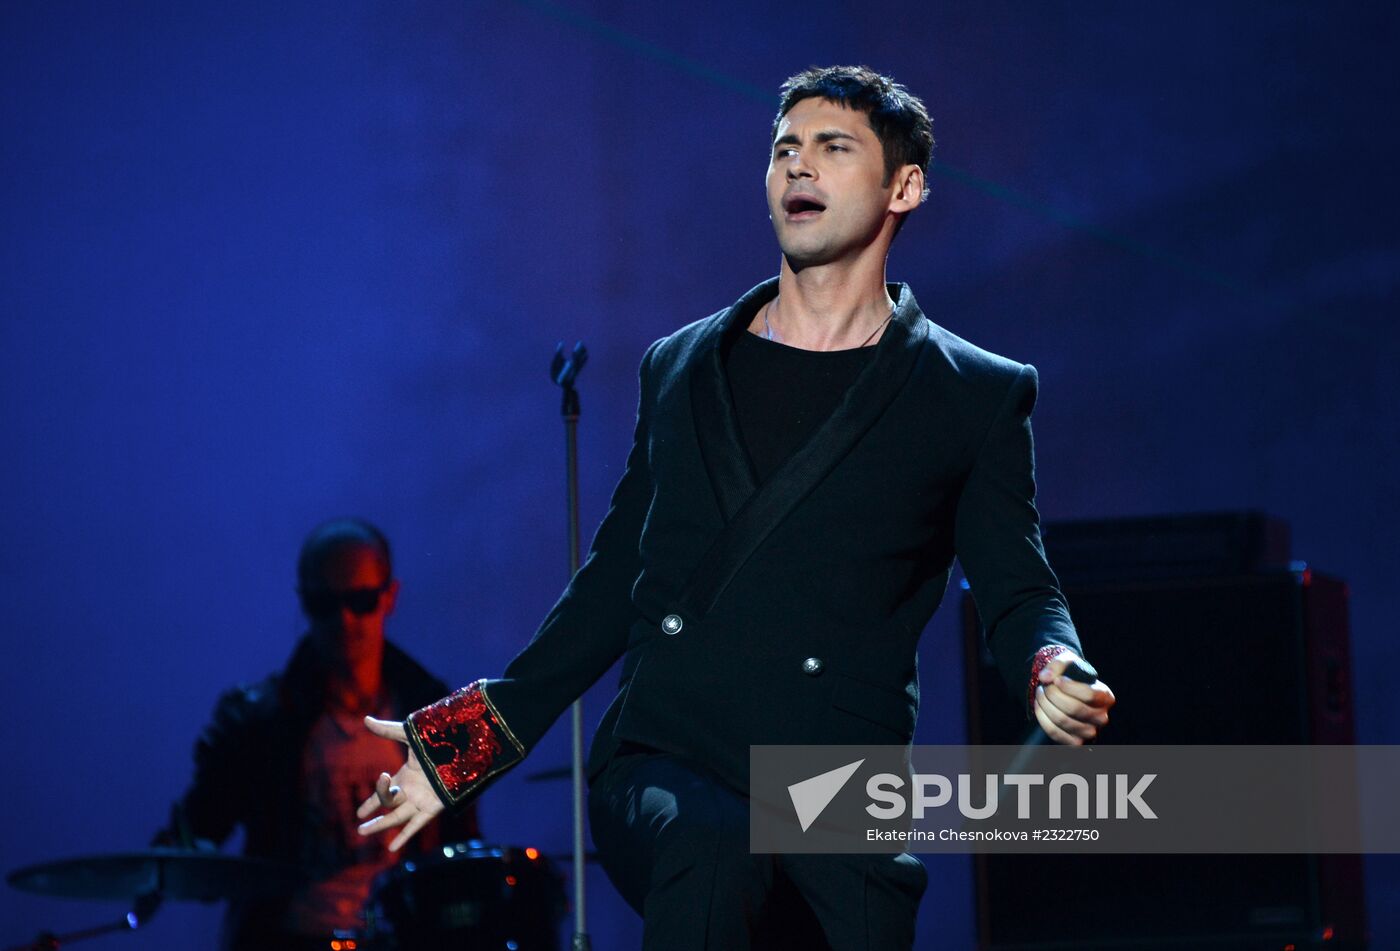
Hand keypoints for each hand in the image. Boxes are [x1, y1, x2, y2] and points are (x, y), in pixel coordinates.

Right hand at [355, 716, 443, 850]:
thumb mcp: (409, 735)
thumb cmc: (437, 741)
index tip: (359, 813)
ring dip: (381, 826)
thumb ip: (388, 730)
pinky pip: (416, 824)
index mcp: (407, 775)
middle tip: (359, 823)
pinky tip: (391, 848)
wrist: (462, 750)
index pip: (385, 792)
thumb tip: (365, 719)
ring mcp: (422, 800)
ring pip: (397, 817)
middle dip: (374, 814)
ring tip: (363, 832)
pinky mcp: (433, 807)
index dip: (372, 801)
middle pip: (389, 805)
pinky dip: (404, 836)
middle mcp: (413, 790)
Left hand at [1034, 651, 1114, 745]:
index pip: (1090, 695)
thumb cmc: (1070, 676)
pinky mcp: (1075, 741)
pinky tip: (1040, 707)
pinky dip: (1042, 718)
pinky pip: (1055, 732)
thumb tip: (1045, 677)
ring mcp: (1089, 731)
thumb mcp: (1067, 662)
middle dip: (1053, 695)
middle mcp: (1101, 717)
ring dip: (1044, 705)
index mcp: (1106, 697)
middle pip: (1074, 708)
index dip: (1070, 687)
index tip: (1056, 680)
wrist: (1066, 693)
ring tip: (1040, 693)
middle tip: (1044, 686)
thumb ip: (1057, 665)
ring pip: (1062, 720)